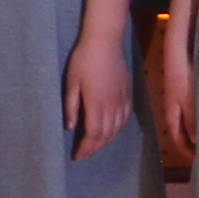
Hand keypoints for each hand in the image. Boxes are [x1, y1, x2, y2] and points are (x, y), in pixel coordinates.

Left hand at [64, 31, 134, 158]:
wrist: (105, 41)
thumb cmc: (84, 59)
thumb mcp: (71, 83)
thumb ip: (71, 107)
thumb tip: (70, 127)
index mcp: (97, 104)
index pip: (93, 135)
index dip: (85, 149)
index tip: (77, 156)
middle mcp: (112, 106)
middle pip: (106, 135)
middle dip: (94, 148)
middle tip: (83, 154)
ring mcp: (122, 100)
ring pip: (117, 129)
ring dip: (106, 141)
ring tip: (95, 145)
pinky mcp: (128, 93)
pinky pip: (125, 118)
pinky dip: (118, 129)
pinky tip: (112, 131)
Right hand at [156, 22, 197, 163]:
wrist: (179, 51)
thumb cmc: (184, 77)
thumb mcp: (190, 102)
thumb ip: (194, 123)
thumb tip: (198, 143)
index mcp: (172, 116)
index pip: (179, 142)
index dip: (189, 154)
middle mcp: (175, 111)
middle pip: (184, 134)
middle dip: (196, 145)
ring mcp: (181, 101)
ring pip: (191, 123)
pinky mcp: (187, 91)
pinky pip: (195, 111)